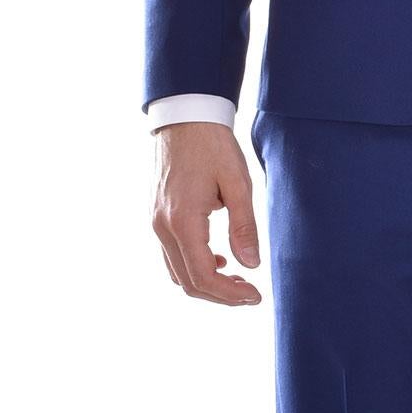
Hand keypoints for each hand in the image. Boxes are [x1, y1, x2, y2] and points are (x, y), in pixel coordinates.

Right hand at [151, 122, 262, 305]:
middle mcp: (162, 227)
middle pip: (187, 282)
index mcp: (183, 221)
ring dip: (206, 284)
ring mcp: (156, 222)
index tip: (256, 295)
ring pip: (177, 272)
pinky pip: (172, 255)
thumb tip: (251, 264)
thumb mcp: (238, 183)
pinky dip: (194, 267)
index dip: (230, 294)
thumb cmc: (213, 145)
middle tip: (251, 294)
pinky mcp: (157, 216)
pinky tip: (219, 260)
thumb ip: (244, 227)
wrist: (184, 117)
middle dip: (220, 295)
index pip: (203, 277)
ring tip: (239, 280)